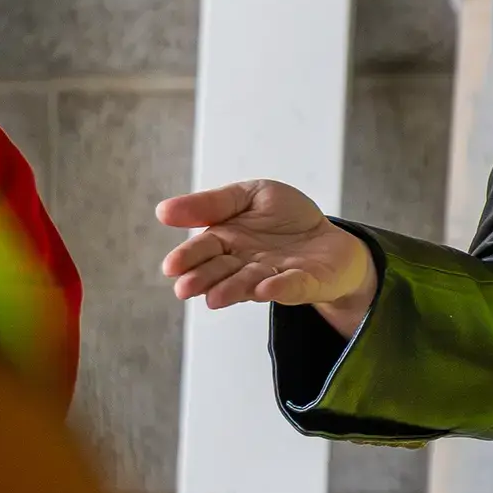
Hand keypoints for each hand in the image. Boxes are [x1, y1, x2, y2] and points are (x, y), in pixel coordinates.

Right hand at [157, 180, 375, 334]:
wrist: (329, 236)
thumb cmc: (285, 218)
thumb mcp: (249, 196)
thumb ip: (211, 203)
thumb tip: (162, 211)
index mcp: (227, 242)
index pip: (203, 249)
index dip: (187, 258)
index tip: (171, 266)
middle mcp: (245, 264)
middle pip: (220, 272)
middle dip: (203, 279)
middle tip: (184, 288)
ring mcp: (274, 276)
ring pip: (250, 283)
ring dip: (232, 289)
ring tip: (215, 297)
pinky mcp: (305, 284)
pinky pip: (292, 286)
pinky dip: (280, 288)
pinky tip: (267, 287)